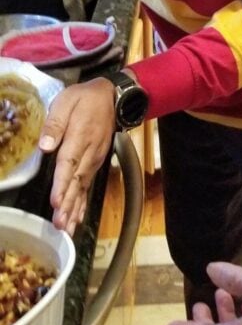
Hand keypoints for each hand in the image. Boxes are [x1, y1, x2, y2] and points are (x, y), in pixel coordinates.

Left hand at [38, 77, 114, 235]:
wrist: (113, 97)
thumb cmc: (85, 98)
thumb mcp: (67, 100)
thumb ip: (55, 123)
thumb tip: (45, 146)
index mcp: (80, 136)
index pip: (69, 163)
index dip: (62, 184)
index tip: (57, 202)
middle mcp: (89, 152)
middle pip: (77, 181)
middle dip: (68, 204)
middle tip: (60, 224)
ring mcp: (94, 159)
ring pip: (83, 187)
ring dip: (74, 209)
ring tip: (66, 228)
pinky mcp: (95, 162)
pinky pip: (88, 185)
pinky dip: (83, 204)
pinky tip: (77, 219)